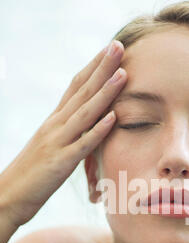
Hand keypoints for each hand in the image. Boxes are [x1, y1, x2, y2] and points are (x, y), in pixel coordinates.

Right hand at [0, 40, 126, 226]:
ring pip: (84, 113)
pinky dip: (98, 130)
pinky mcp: (60, 163)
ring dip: (104, 93)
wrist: (8, 196)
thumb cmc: (32, 174)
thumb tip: (84, 122)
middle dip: (101, 68)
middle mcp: (55, 126)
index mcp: (54, 121)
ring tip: (122, 73)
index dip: (93, 67)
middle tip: (119, 45)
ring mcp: (57, 143)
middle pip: (81, 92)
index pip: (75, 86)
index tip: (109, 49)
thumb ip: (66, 132)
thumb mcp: (50, 146)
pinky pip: (83, 145)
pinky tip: (114, 117)